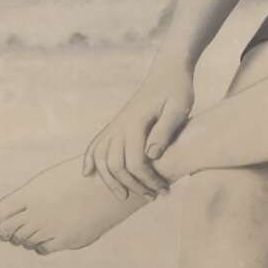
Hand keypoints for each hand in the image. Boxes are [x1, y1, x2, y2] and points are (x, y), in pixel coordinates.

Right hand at [82, 60, 194, 200]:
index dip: (149, 180)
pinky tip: (87, 174)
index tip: (165, 190)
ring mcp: (116, 123)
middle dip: (132, 185)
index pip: (136, 162)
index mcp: (137, 122)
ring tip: (124, 196)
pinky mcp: (116, 123)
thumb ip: (165, 131)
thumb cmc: (178, 90)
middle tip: (153, 197)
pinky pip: (96, 143)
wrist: (168, 70)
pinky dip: (90, 159)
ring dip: (110, 180)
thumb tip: (151, 156)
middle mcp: (121, 124)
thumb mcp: (180, 109)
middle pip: (116, 165)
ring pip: (101, 157)